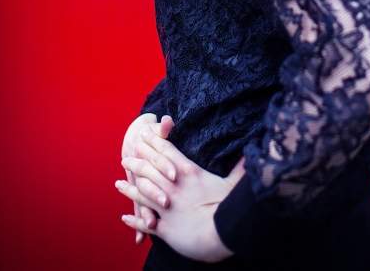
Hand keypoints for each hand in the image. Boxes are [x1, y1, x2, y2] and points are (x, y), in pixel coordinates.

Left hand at [119, 128, 244, 261]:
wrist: (219, 234)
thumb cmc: (228, 207)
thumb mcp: (233, 184)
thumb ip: (239, 168)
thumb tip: (251, 154)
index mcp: (187, 172)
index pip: (165, 151)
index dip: (153, 141)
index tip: (142, 134)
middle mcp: (172, 187)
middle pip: (148, 168)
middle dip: (136, 161)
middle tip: (126, 156)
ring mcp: (165, 207)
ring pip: (141, 192)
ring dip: (129, 187)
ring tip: (119, 182)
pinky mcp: (163, 227)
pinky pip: (144, 221)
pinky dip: (133, 219)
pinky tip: (125, 216)